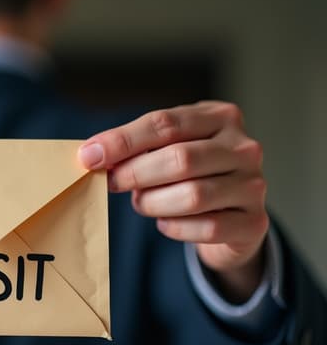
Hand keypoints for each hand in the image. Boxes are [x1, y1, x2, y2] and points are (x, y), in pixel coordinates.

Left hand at [78, 101, 268, 302]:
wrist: (232, 215)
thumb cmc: (191, 175)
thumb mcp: (167, 149)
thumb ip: (136, 148)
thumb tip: (91, 154)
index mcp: (220, 117)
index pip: (165, 124)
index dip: (123, 141)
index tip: (89, 156)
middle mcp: (244, 147)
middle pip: (179, 159)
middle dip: (135, 174)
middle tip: (113, 183)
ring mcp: (254, 185)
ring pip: (192, 195)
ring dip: (153, 203)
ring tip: (142, 203)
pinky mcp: (254, 222)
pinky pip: (205, 227)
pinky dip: (174, 227)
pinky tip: (164, 222)